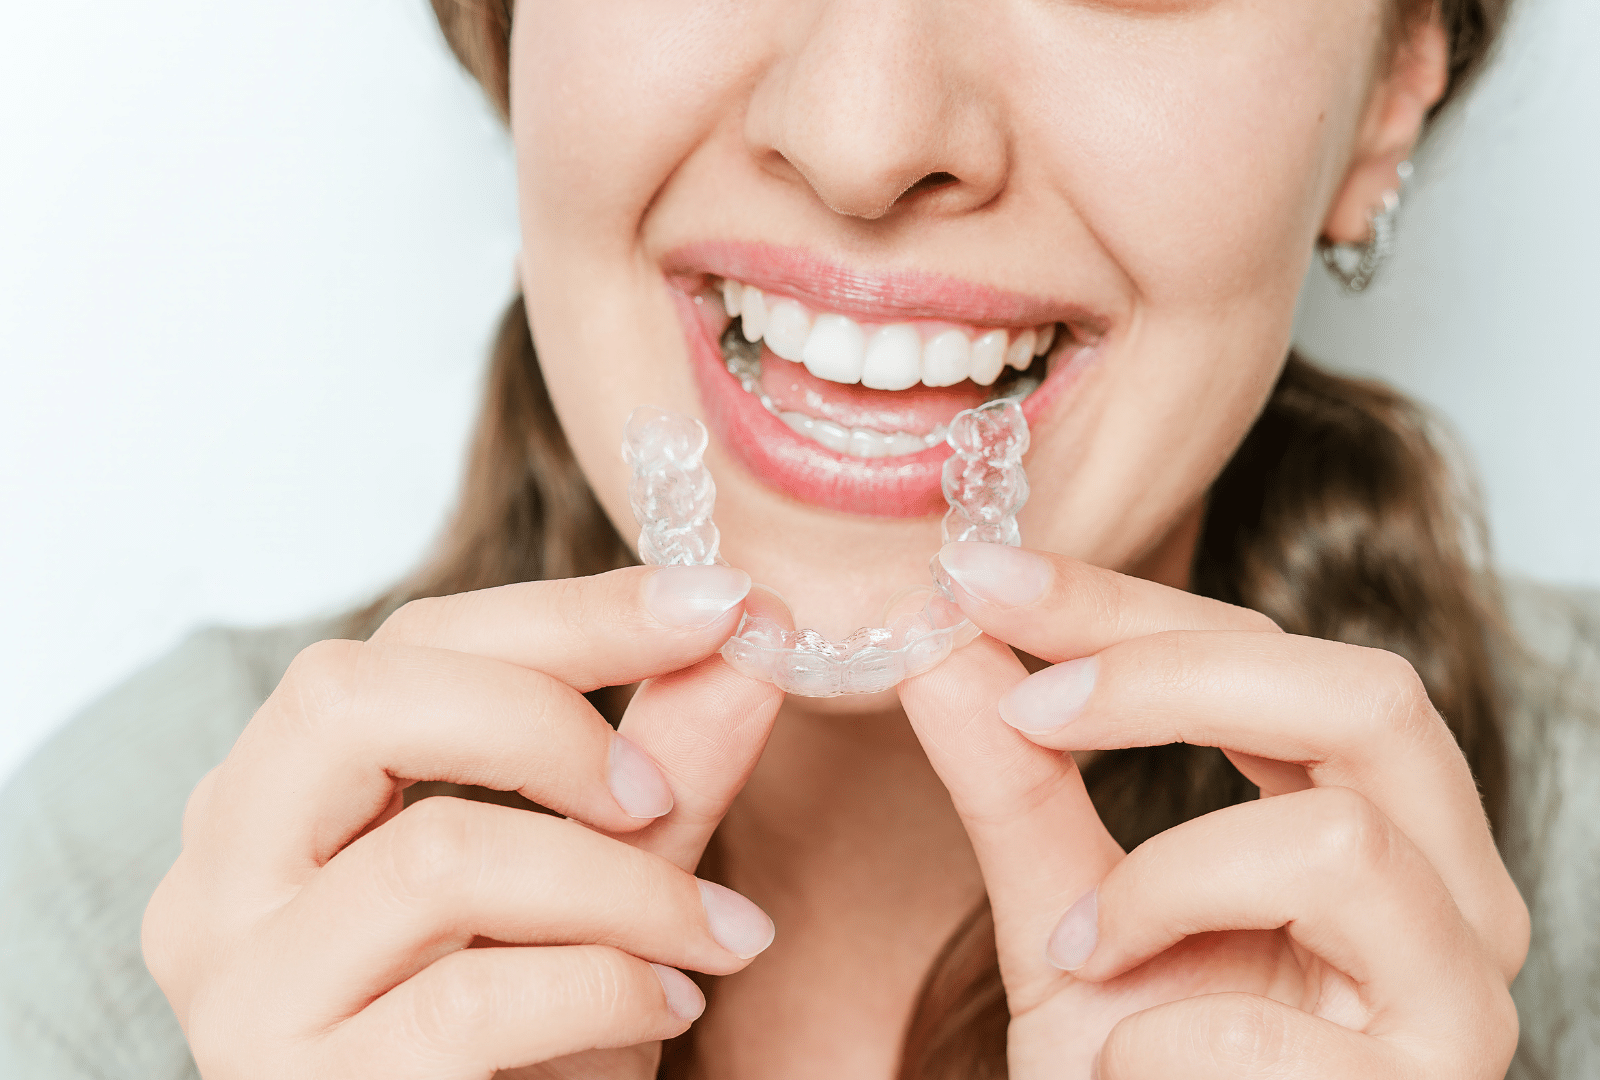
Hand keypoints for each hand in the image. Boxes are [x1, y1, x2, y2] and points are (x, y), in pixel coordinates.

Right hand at [143, 566, 783, 1078]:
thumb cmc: (532, 1042)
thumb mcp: (603, 888)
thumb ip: (664, 765)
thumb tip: (751, 640)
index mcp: (283, 798)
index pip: (409, 643)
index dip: (573, 614)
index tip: (721, 604)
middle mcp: (222, 878)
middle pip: (351, 698)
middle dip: (545, 720)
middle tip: (659, 794)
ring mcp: (244, 990)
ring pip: (437, 856)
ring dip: (623, 886)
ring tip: (716, 934)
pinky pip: (473, 997)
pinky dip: (608, 984)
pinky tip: (672, 1004)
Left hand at [899, 542, 1527, 1078]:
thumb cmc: (1135, 1069)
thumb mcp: (1059, 914)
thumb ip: (1014, 786)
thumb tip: (942, 646)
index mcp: (1373, 820)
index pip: (1271, 656)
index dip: (1122, 606)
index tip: (986, 578)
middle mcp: (1447, 892)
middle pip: (1365, 696)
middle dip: (1170, 676)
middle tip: (1028, 704)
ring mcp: (1457, 998)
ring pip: (1341, 846)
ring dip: (1162, 887)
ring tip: (1085, 951)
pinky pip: (1282, 1029)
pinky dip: (1164, 1039)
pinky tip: (1134, 1064)